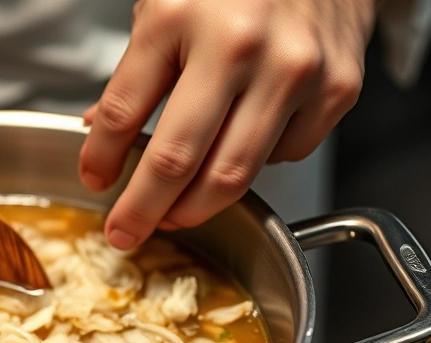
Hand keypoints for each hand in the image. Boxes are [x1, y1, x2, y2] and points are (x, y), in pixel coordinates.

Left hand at [80, 0, 375, 248]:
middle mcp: (238, 45)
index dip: (100, 159)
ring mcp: (293, 70)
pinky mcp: (336, 89)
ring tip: (172, 215)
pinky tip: (236, 149)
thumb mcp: (166, 7)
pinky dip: (253, 166)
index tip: (94, 182)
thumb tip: (100, 131)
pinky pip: (282, 156)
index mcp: (179, 17)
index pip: (124, 113)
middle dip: (142, 210)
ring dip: (193, 209)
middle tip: (124, 233)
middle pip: (177, 160)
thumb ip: (136, 73)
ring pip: (232, 176)